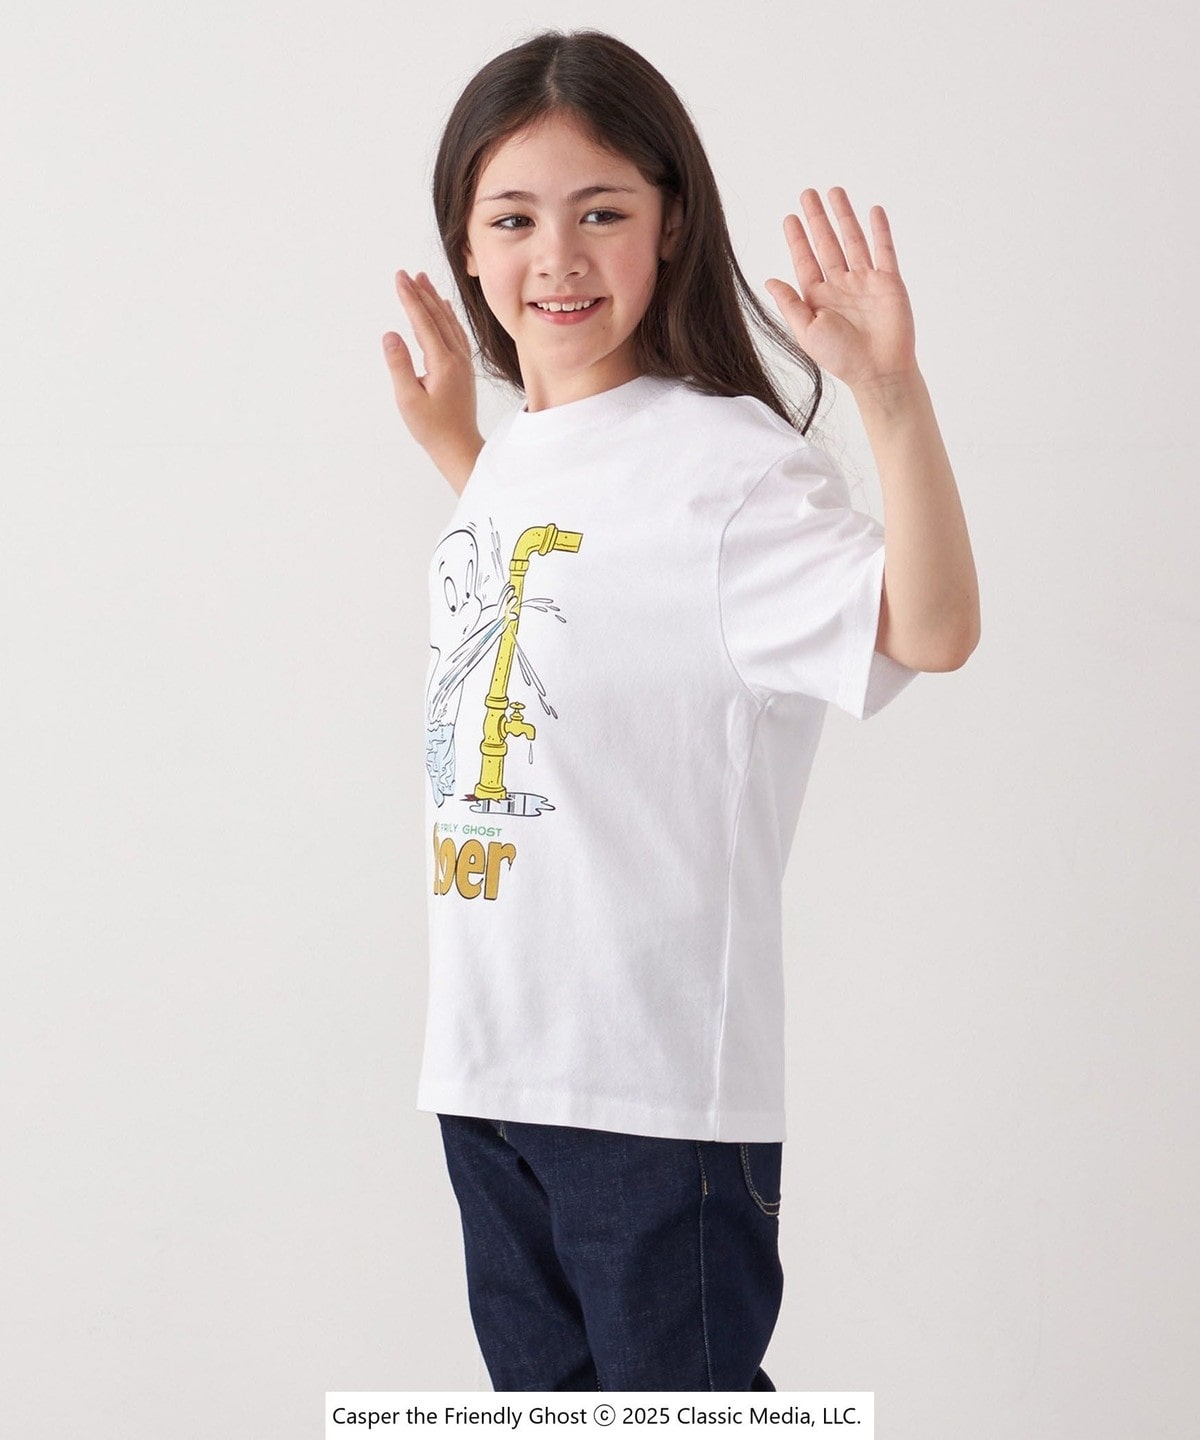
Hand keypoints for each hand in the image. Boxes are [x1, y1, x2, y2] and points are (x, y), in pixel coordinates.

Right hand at [382, 271, 481, 460]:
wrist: (460, 447)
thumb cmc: (432, 428)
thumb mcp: (408, 399)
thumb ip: (399, 365)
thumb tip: (390, 334)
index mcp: (443, 363)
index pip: (423, 322)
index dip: (410, 298)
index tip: (399, 277)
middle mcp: (456, 358)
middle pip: (437, 317)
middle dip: (421, 293)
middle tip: (407, 273)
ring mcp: (462, 363)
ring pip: (449, 323)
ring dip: (435, 300)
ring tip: (424, 281)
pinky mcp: (463, 369)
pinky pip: (456, 334)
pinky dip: (448, 317)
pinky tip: (444, 308)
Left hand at [765, 188, 916, 395]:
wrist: (878, 370)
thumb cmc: (841, 358)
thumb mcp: (806, 331)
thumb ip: (789, 304)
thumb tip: (769, 280)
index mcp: (819, 297)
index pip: (805, 260)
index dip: (797, 238)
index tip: (790, 218)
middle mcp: (841, 285)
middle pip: (826, 243)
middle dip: (817, 218)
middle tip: (807, 194)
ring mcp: (865, 282)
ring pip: (852, 240)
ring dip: (844, 216)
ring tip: (834, 192)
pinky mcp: (888, 282)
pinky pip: (884, 250)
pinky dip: (879, 230)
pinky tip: (873, 211)